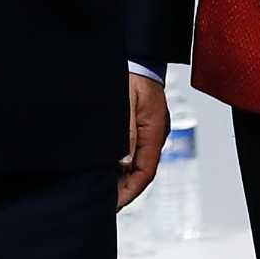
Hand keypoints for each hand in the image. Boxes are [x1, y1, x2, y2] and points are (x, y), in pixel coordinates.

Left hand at [118, 71, 168, 210]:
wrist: (138, 55)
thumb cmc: (131, 73)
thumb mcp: (124, 103)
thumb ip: (126, 133)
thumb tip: (124, 162)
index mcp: (154, 130)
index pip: (146, 170)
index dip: (130, 190)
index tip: (115, 203)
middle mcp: (155, 133)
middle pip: (143, 169)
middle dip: (126, 188)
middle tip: (105, 201)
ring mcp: (151, 128)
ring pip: (139, 160)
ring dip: (123, 175)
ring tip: (104, 187)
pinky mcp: (143, 123)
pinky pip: (136, 148)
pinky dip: (123, 161)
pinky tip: (109, 165)